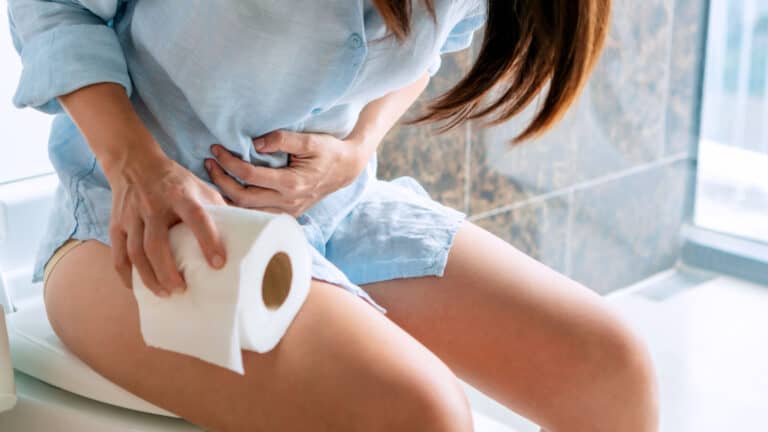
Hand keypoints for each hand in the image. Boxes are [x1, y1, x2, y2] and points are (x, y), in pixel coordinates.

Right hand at [106, 150, 227, 296]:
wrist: (134, 161)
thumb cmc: (175, 180)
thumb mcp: (199, 186)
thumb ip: (218, 208)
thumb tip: (243, 231)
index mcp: (180, 195)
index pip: (196, 217)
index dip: (208, 240)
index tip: (218, 264)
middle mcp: (154, 205)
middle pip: (157, 243)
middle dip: (168, 271)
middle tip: (182, 289)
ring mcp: (132, 216)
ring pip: (136, 252)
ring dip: (149, 277)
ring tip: (165, 293)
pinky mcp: (117, 224)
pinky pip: (118, 254)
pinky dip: (127, 274)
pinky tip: (138, 288)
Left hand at [205, 130, 365, 215]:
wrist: (347, 169)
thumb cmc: (329, 151)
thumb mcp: (310, 140)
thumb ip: (282, 139)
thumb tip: (254, 144)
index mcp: (292, 183)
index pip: (249, 175)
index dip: (228, 162)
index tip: (216, 149)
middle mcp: (288, 202)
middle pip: (242, 198)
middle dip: (221, 181)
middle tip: (208, 163)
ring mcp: (288, 211)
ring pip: (248, 211)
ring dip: (228, 196)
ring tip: (215, 177)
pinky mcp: (288, 214)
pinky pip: (258, 215)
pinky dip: (241, 205)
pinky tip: (230, 192)